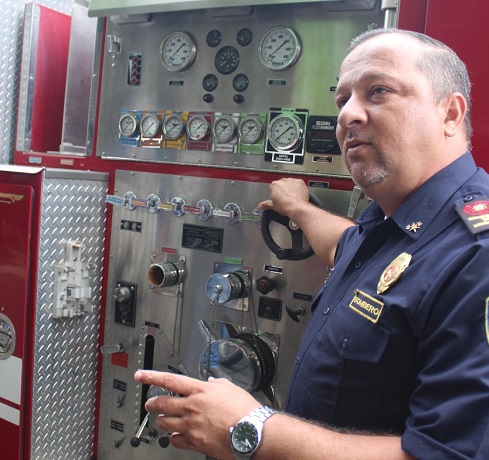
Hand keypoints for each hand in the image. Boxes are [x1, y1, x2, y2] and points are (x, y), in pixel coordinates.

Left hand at [134, 370, 260, 458]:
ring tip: (162, 420)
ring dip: (161, 421)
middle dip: (152, 403)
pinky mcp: (194, 442)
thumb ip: (217, 383)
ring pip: (165, 423)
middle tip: (150, 403)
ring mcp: (191, 425)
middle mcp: (192, 406)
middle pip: (162, 403)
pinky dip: (174, 438)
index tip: (141, 375)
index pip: (170, 380)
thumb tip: (212, 381)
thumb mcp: (231, 388)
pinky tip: (177, 437)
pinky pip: (175, 441)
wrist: (252, 433)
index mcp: (200, 390)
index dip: (151, 377)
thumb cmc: (245, 410)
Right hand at [258, 178, 308, 217]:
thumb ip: (266, 204)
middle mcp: (283, 181)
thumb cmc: (285, 206)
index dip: (276, 193)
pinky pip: (299, 183)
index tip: (278, 198)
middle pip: (282, 184)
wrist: (296, 207)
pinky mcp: (300, 181)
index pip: (273, 187)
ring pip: (291, 183)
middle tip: (286, 198)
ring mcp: (292, 180)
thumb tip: (261, 205)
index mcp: (274, 185)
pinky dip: (299, 188)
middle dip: (284, 189)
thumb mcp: (273, 206)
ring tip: (293, 197)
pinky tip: (298, 194)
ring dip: (291, 188)